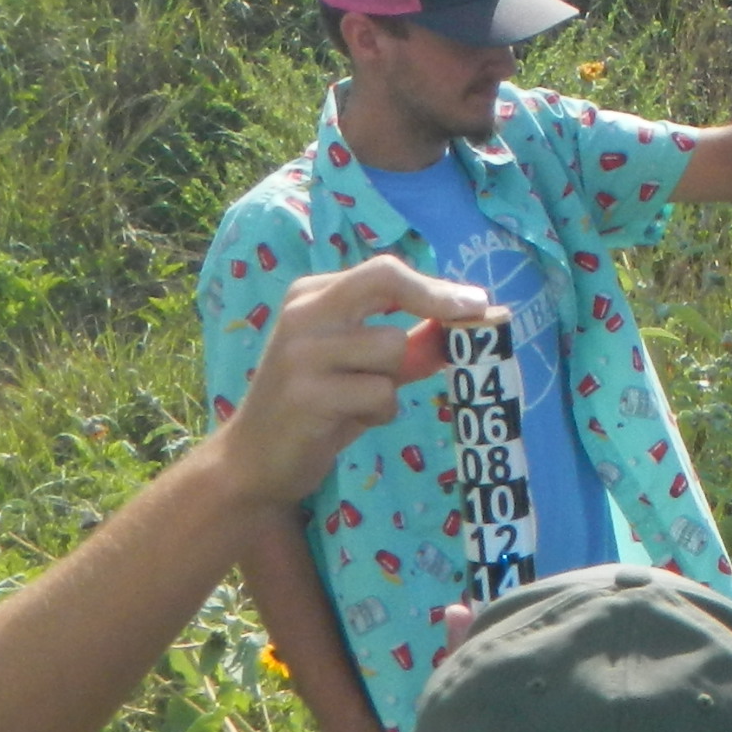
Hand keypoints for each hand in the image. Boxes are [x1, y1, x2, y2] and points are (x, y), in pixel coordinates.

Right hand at [214, 259, 486, 512]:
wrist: (255, 459)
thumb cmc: (316, 409)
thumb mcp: (360, 368)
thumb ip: (405, 346)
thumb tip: (466, 326)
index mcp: (311, 296)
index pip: (383, 272)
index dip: (434, 285)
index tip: (476, 302)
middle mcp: (303, 313)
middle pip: (385, 281)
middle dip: (435, 299)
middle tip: (475, 314)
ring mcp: (301, 352)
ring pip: (393, 348)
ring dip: (393, 382)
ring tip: (360, 402)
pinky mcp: (307, 395)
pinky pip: (381, 394)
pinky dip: (379, 413)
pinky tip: (347, 421)